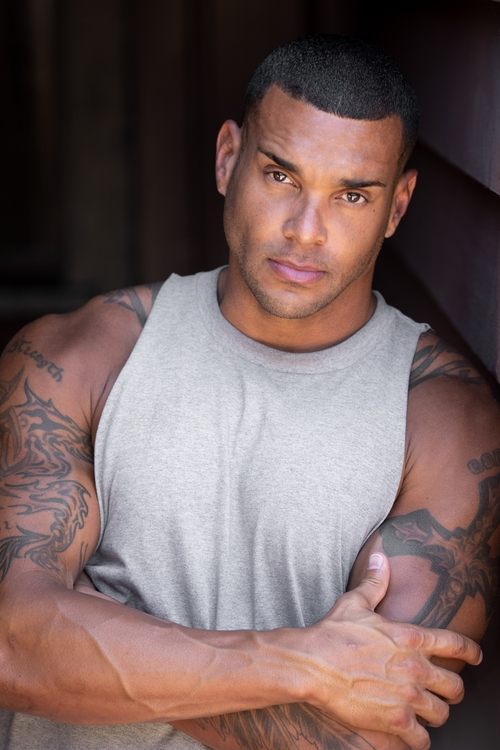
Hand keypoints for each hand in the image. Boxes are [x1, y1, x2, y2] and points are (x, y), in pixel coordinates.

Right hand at [302, 553, 481, 749]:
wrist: (313, 664)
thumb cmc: (333, 633)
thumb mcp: (355, 603)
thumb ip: (375, 582)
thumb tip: (380, 557)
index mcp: (411, 638)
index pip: (456, 645)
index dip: (471, 651)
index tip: (476, 656)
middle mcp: (416, 669)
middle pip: (456, 687)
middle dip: (452, 690)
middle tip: (444, 692)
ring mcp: (407, 697)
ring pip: (441, 714)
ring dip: (435, 714)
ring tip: (426, 713)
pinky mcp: (395, 721)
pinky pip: (422, 740)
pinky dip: (418, 739)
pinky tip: (411, 734)